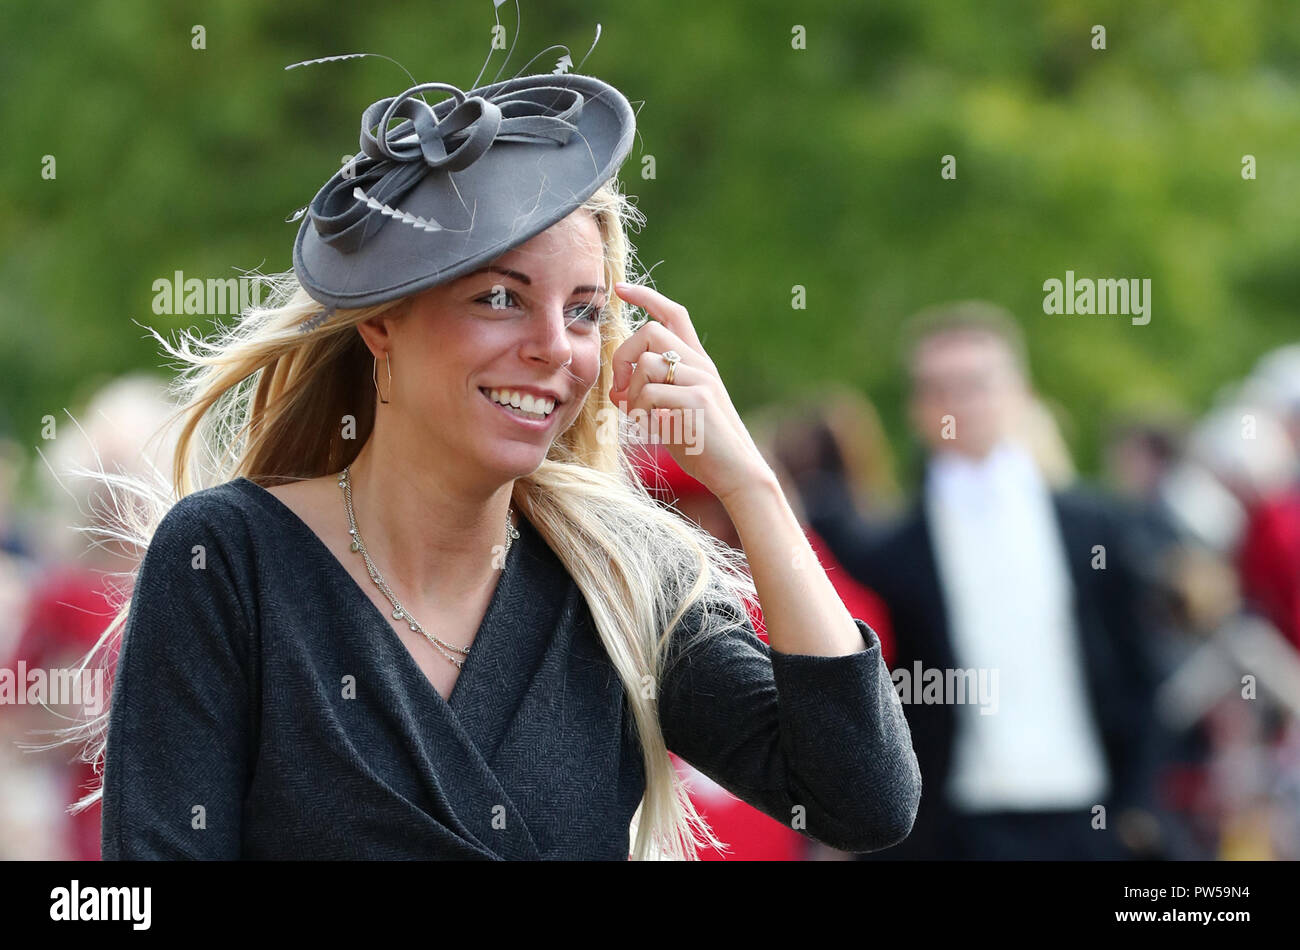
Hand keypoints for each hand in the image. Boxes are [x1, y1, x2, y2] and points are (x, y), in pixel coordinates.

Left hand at [608, 281, 774, 504]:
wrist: (736, 471)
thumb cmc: (702, 446)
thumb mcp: (673, 413)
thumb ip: (649, 394)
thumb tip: (616, 389)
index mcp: (697, 362)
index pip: (673, 313)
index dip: (645, 296)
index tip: (619, 289)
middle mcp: (700, 364)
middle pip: (650, 332)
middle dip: (623, 357)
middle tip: (620, 389)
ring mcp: (700, 380)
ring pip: (646, 363)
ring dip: (630, 393)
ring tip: (638, 417)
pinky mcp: (696, 400)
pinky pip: (649, 393)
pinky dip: (638, 413)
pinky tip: (648, 429)